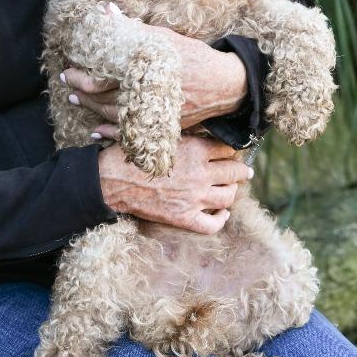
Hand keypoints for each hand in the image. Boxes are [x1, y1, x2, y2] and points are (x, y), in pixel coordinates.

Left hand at [62, 5, 247, 131]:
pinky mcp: (160, 127)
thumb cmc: (195, 58)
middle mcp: (146, 97)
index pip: (103, 79)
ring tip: (77, 100)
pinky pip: (129, 135)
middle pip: (104, 99)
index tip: (70, 70)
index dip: (82, 76)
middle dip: (82, 92)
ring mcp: (153, 115)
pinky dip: (110, 134)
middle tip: (68, 84)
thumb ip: (134, 29)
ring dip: (92, 109)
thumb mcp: (165, 39)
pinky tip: (97, 132)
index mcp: (145, 74)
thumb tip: (108, 12)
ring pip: (114, 117)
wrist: (225, 84)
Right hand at [97, 134, 252, 233]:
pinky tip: (221, 213)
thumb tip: (202, 132)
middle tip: (245, 172)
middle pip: (234, 172)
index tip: (231, 153)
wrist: (111, 179)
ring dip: (232, 192)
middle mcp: (200, 173)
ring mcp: (194, 198)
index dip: (232, 151)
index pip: (227, 149)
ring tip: (230, 189)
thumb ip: (185, 136)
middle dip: (241, 171)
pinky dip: (221, 219)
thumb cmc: (134, 153)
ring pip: (228, 196)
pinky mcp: (184, 217)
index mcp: (195, 149)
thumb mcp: (162, 136)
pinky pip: (212, 224)